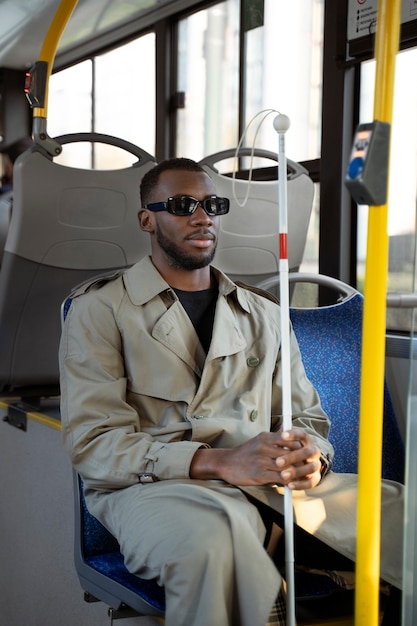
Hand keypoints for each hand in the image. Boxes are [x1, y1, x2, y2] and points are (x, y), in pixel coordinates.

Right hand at [189, 429, 322, 489]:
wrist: (226, 463)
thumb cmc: (245, 453)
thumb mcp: (259, 440)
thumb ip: (275, 438)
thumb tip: (290, 435)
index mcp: (266, 437)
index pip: (291, 440)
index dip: (301, 449)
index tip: (306, 455)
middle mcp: (264, 447)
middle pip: (291, 454)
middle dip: (301, 461)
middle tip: (308, 467)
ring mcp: (262, 461)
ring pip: (287, 467)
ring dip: (297, 472)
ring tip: (302, 476)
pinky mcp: (259, 474)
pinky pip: (279, 478)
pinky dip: (288, 481)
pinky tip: (291, 483)